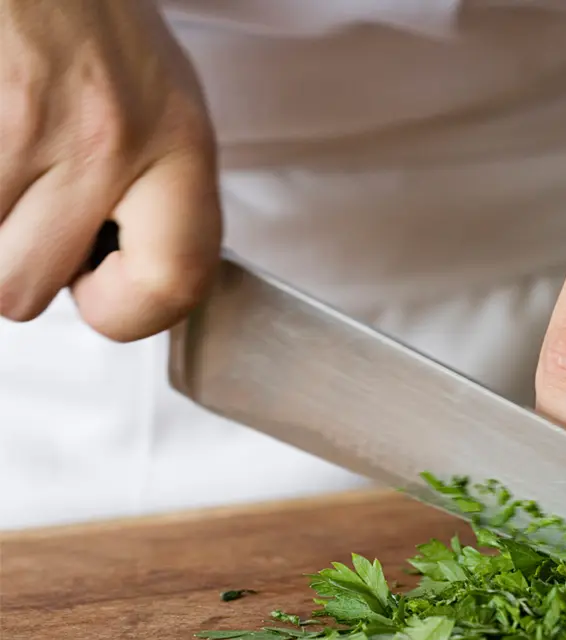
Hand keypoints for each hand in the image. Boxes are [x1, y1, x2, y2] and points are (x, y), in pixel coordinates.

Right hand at [0, 0, 220, 339]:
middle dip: (14, 263)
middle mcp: (108, 138)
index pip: (174, 284)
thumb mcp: (162, 107)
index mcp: (178, 144)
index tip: (101, 292)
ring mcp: (26, 123)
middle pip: (25, 289)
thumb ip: (157, 201)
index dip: (128, 313)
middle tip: (27, 208)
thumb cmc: (91, 19)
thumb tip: (132, 287)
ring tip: (9, 160)